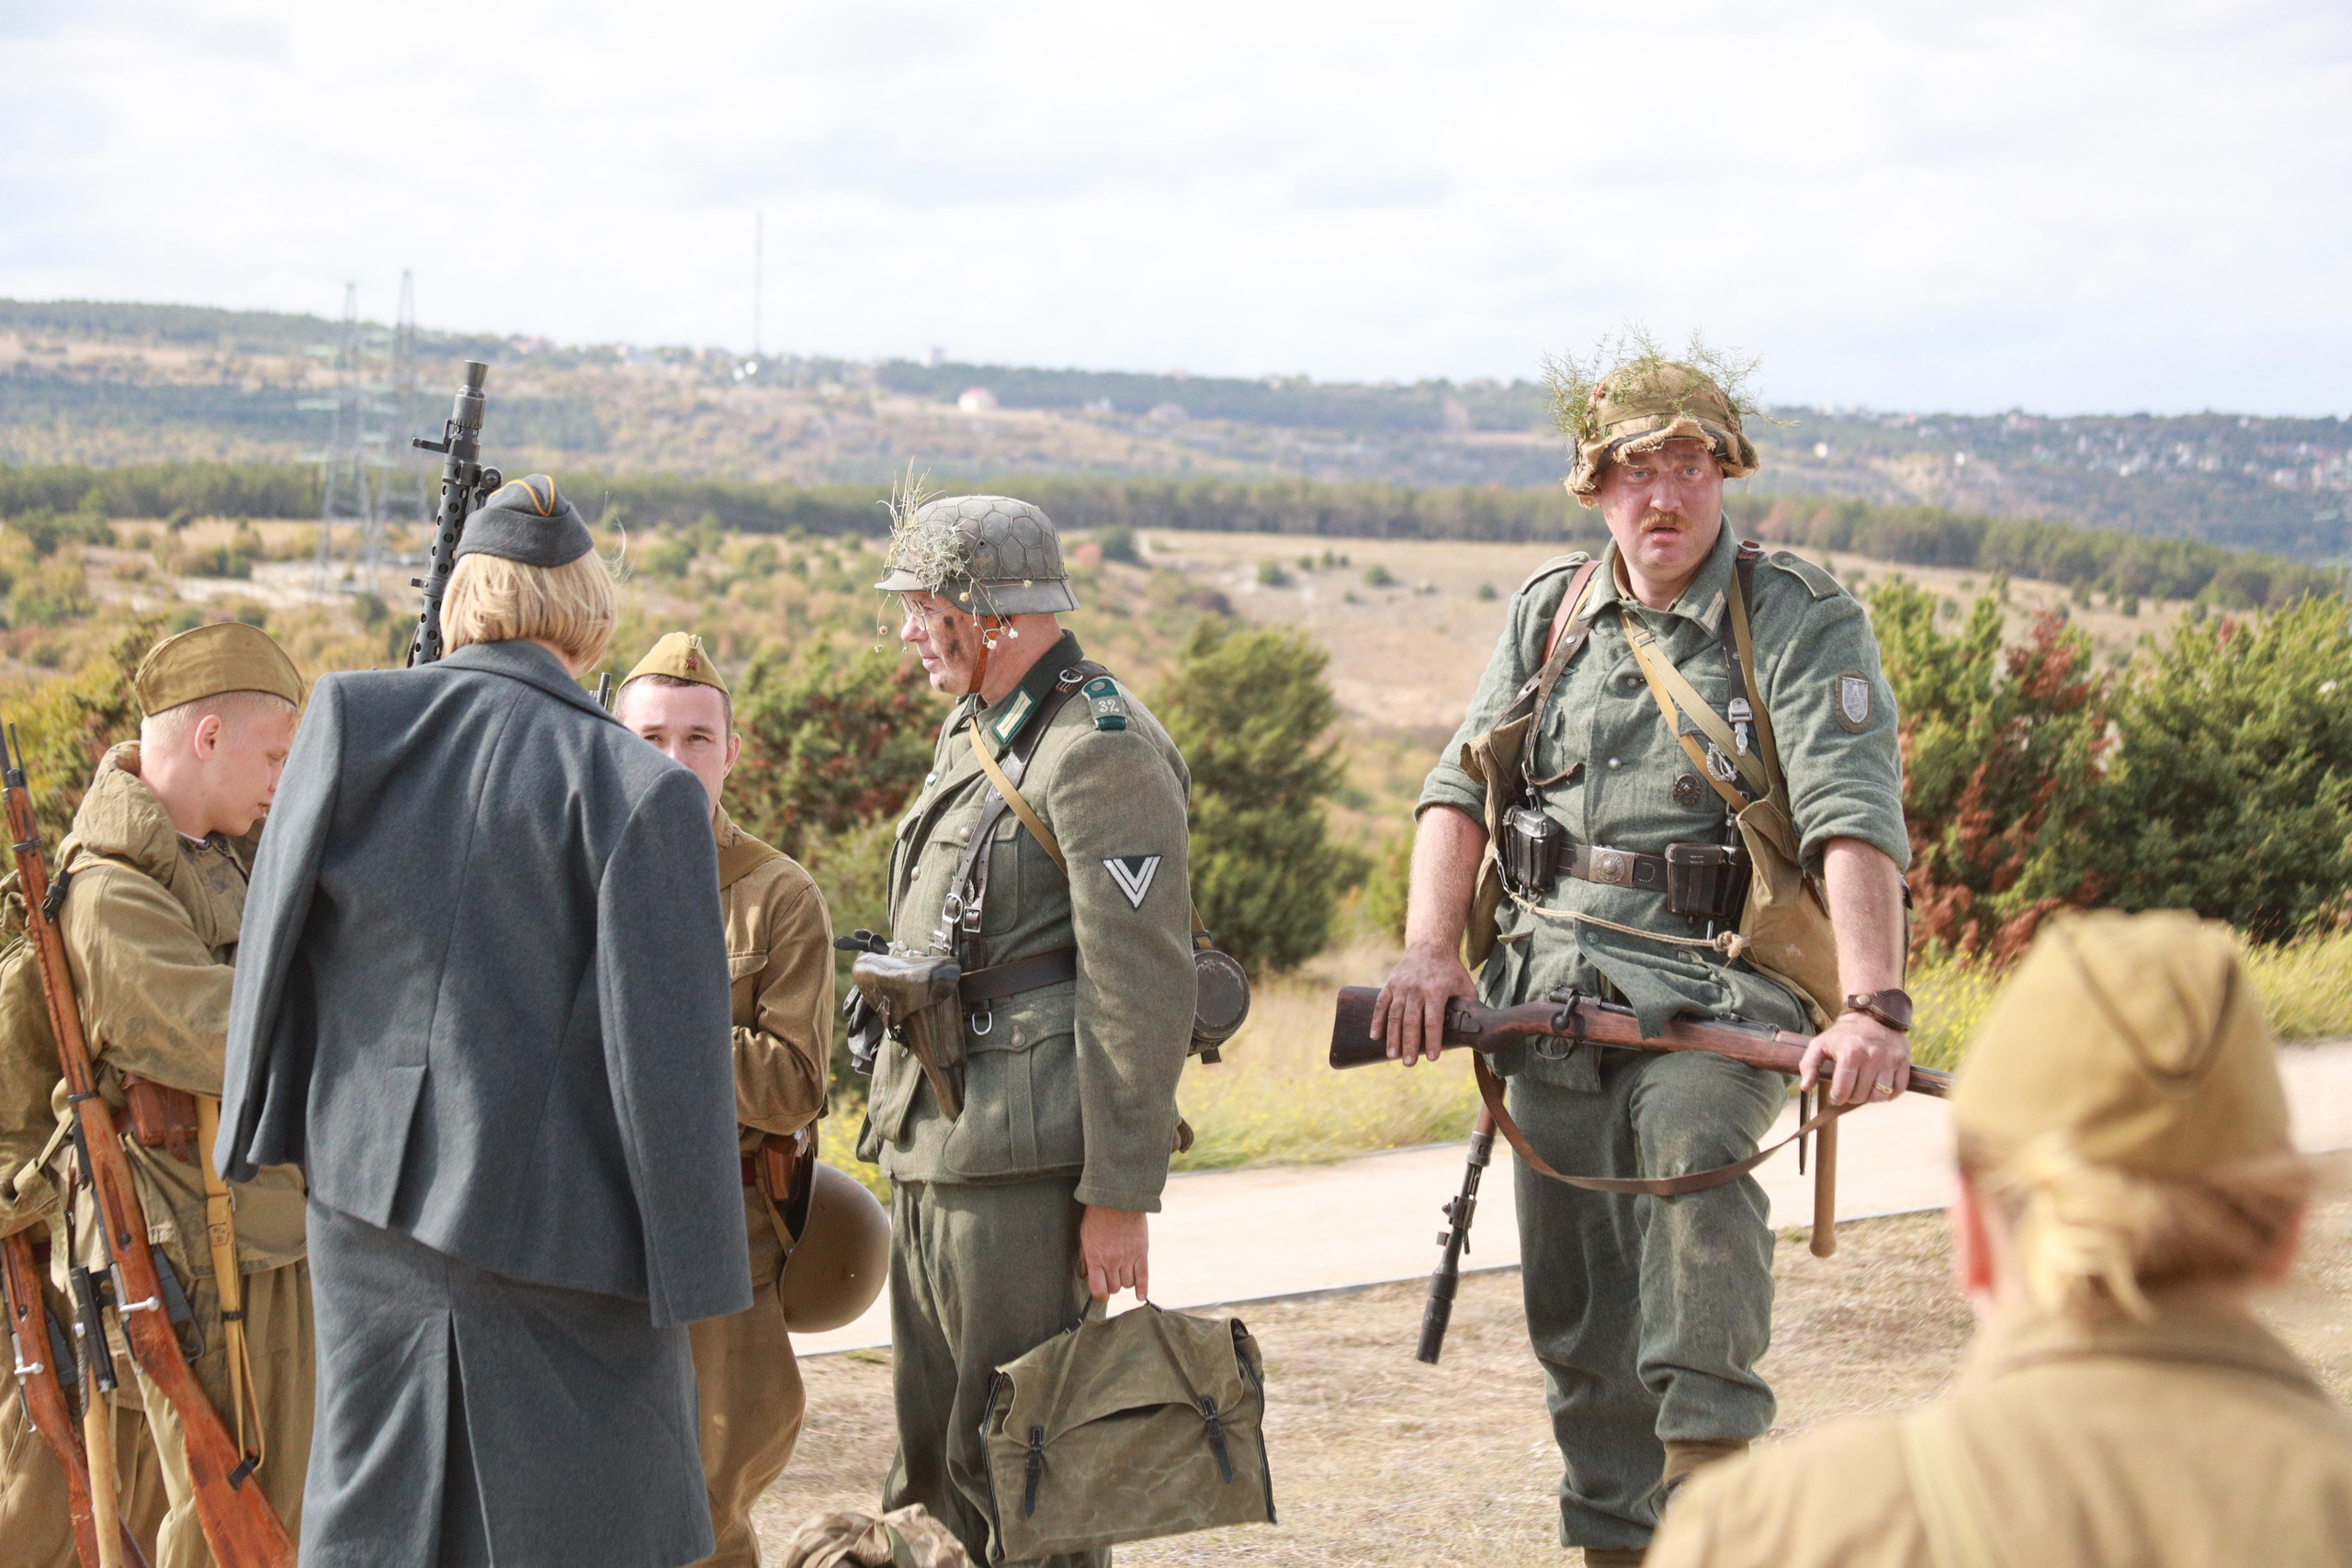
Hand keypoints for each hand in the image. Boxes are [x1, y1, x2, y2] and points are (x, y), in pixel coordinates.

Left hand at [1080, 1206, 1148, 1301]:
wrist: (1118, 1199)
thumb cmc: (1098, 1216)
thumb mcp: (1085, 1236)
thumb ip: (1084, 1257)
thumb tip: (1084, 1275)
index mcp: (1095, 1257)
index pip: (1098, 1289)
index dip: (1100, 1296)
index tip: (1101, 1294)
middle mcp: (1111, 1261)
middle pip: (1114, 1288)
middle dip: (1112, 1285)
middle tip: (1112, 1276)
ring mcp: (1127, 1258)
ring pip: (1127, 1284)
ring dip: (1125, 1281)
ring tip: (1123, 1272)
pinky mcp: (1141, 1252)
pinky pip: (1143, 1277)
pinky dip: (1142, 1289)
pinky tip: (1140, 1296)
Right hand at [1371, 943, 1478, 1065]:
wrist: (1430, 946)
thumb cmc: (1450, 970)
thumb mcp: (1465, 985)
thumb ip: (1468, 1006)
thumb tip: (1475, 1030)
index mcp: (1436, 991)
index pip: (1433, 1020)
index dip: (1433, 1040)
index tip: (1432, 1058)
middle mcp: (1416, 989)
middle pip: (1411, 1021)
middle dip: (1410, 1044)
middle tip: (1409, 1063)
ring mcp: (1401, 986)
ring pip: (1394, 1015)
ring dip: (1392, 1037)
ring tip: (1393, 1055)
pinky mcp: (1390, 984)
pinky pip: (1381, 1004)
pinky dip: (1376, 1021)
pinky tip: (1374, 1036)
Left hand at [1798, 1011, 1911, 1106]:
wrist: (1872, 1015)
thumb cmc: (1842, 1034)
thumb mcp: (1820, 1044)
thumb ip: (1808, 1065)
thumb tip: (1806, 1086)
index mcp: (1850, 1053)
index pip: (1843, 1091)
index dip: (1837, 1098)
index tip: (1836, 1095)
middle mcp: (1872, 1056)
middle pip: (1861, 1095)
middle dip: (1852, 1097)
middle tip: (1850, 1089)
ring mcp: (1890, 1059)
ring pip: (1880, 1096)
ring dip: (1870, 1097)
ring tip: (1864, 1088)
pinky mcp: (1903, 1061)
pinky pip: (1898, 1090)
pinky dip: (1889, 1094)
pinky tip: (1879, 1086)